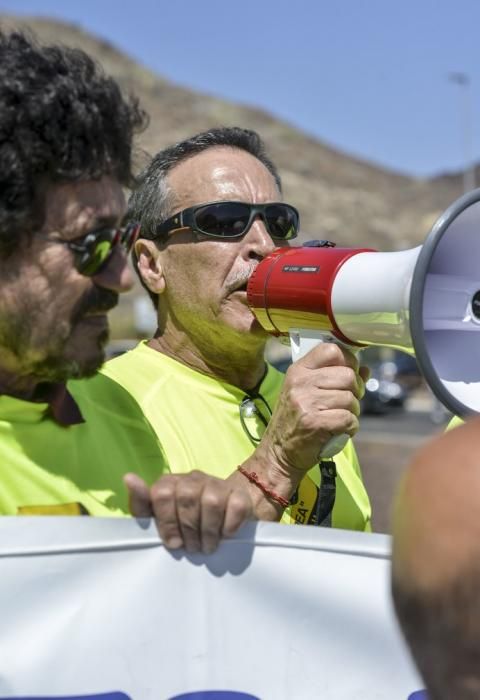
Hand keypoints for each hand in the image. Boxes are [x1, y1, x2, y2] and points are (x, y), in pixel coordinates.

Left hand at [124, 470, 253, 553]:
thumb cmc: (183, 524)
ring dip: (208, 531)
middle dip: (188, 529)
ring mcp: (218, 483)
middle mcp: (193, 478)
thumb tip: (129, 478)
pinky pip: (235, 506)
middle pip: (186, 497)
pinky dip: (229, 526)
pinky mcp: (239, 494)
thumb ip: (141, 504)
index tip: (173, 543)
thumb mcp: (157, 519)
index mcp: (171, 482)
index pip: (162, 492)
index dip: (167, 522)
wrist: (222, 520)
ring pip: (210, 501)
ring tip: (207, 546)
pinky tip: (225, 535)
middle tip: (192, 548)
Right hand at [260, 342, 367, 476]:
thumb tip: (364, 369)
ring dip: (352, 411)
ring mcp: (307, 403)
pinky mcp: (316, 423)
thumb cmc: (296, 420)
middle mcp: (301, 383)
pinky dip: (350, 427)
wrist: (278, 452)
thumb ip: (334, 377)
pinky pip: (349, 419)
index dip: (348, 360)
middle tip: (347, 402)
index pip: (331, 350)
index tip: (349, 373)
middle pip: (348, 375)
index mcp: (298, 370)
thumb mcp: (306, 392)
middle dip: (355, 391)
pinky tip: (339, 430)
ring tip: (339, 418)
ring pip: (350, 399)